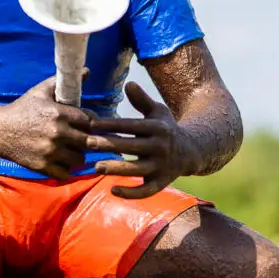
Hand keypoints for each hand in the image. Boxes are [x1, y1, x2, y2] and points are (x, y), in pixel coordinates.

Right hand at [0, 76, 92, 179]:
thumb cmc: (22, 109)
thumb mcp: (41, 91)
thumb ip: (62, 82)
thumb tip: (86, 70)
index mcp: (59, 114)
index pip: (90, 121)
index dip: (90, 123)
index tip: (85, 125)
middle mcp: (58, 133)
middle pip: (89, 142)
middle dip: (87, 140)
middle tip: (80, 139)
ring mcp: (51, 152)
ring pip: (79, 159)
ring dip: (77, 155)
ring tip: (70, 150)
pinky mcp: (43, 166)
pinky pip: (66, 173)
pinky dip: (66, 169)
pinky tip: (61, 162)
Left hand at [86, 82, 196, 198]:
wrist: (191, 151)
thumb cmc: (166, 128)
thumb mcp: (158, 111)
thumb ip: (142, 100)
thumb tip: (129, 84)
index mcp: (158, 128)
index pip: (131, 126)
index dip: (111, 125)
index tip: (91, 124)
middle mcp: (161, 147)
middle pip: (132, 146)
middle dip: (109, 145)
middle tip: (87, 143)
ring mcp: (162, 166)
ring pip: (137, 169)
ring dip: (117, 169)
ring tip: (97, 166)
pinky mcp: (162, 182)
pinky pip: (146, 191)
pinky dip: (131, 193)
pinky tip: (113, 191)